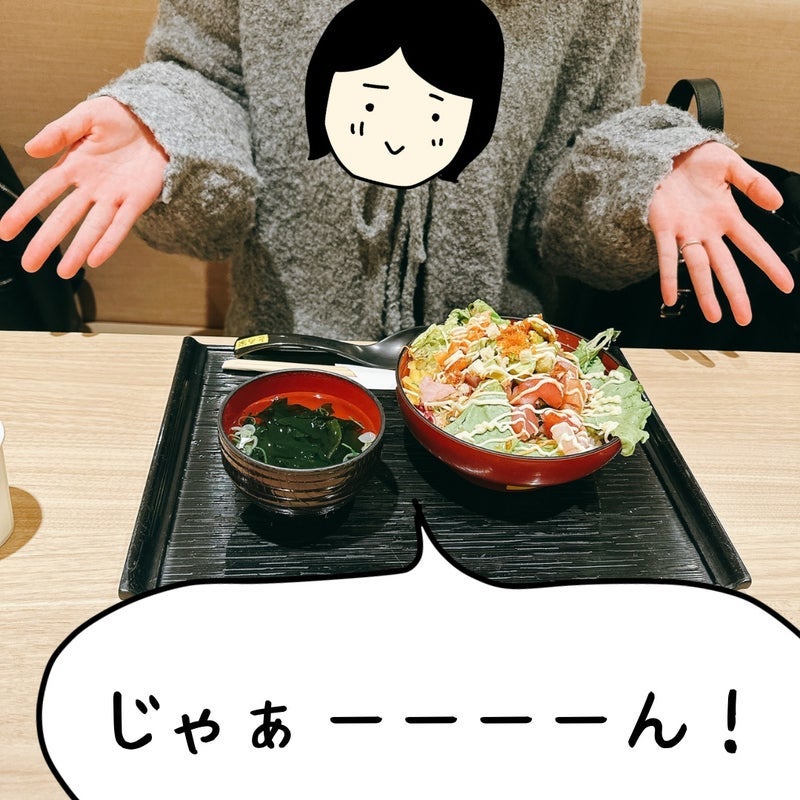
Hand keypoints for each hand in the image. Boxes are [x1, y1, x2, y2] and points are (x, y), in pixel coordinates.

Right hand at [0, 96, 167, 278]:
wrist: (157, 121)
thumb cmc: (120, 118)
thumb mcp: (86, 116)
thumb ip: (59, 132)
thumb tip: (29, 148)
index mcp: (73, 166)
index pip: (42, 192)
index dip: (24, 212)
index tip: (5, 232)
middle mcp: (91, 187)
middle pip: (63, 218)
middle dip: (46, 241)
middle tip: (29, 265)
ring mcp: (114, 197)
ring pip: (92, 229)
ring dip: (77, 250)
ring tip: (63, 272)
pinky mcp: (137, 201)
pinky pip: (121, 226)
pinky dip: (109, 242)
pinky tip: (96, 259)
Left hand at [648, 141, 793, 324]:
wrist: (665, 150)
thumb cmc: (697, 159)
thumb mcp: (731, 166)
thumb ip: (753, 184)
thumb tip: (776, 202)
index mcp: (727, 216)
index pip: (753, 245)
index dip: (769, 265)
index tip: (786, 285)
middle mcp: (707, 230)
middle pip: (725, 266)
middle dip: (736, 293)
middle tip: (745, 318)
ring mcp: (685, 232)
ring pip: (698, 268)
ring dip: (706, 293)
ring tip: (714, 317)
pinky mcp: (663, 228)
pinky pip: (666, 257)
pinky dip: (668, 277)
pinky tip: (669, 298)